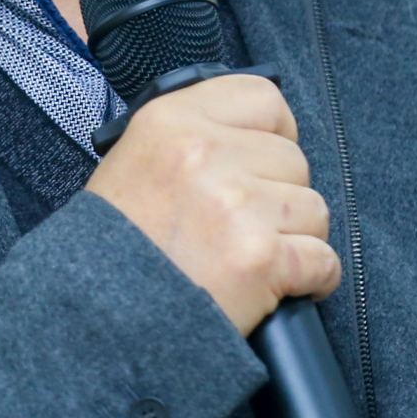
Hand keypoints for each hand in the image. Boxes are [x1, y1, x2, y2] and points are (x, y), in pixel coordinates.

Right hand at [84, 74, 340, 332]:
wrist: (92, 320)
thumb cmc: (115, 247)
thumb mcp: (134, 160)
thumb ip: (192, 136)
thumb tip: (255, 137)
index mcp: (172, 120)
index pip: (264, 98)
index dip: (273, 134)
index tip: (262, 162)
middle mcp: (205, 153)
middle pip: (294, 160)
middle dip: (280, 196)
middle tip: (245, 226)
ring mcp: (236, 205)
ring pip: (314, 209)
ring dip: (296, 239)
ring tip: (255, 259)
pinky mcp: (261, 258)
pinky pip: (324, 260)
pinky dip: (314, 279)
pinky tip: (284, 287)